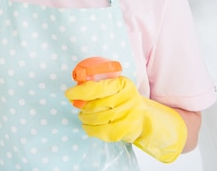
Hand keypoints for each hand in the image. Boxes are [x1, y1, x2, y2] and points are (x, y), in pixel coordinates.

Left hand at [65, 76, 186, 162]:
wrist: (147, 118)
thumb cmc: (125, 100)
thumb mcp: (117, 87)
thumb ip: (100, 85)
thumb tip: (76, 89)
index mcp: (122, 84)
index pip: (96, 88)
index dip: (79, 91)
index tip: (68, 93)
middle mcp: (126, 99)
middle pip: (94, 105)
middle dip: (81, 106)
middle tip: (77, 105)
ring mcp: (128, 115)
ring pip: (96, 119)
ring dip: (85, 118)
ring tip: (83, 116)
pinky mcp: (127, 130)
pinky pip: (102, 131)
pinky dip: (91, 130)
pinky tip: (88, 126)